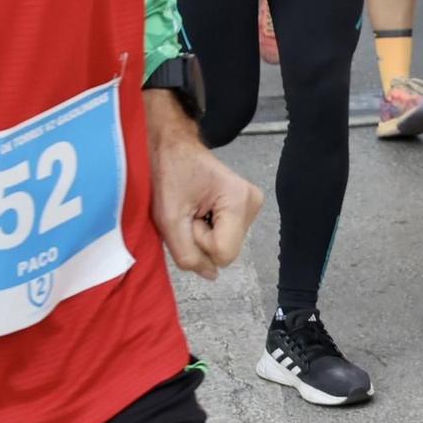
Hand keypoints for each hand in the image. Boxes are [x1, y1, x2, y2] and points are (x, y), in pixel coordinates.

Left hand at [146, 103, 263, 279]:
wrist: (173, 147)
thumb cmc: (170, 174)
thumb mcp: (169, 219)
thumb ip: (188, 254)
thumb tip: (211, 275)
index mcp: (240, 200)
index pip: (223, 254)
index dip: (199, 242)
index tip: (188, 217)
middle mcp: (253, 203)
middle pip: (227, 251)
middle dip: (202, 239)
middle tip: (188, 213)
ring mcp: (252, 204)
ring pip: (226, 245)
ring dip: (204, 235)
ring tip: (192, 209)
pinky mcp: (245, 207)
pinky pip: (226, 236)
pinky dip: (209, 229)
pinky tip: (200, 209)